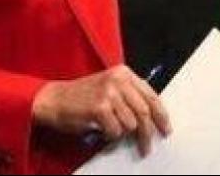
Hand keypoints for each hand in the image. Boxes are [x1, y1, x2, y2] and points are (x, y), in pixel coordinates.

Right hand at [32, 65, 170, 155]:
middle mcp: (118, 80)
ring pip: (131, 124)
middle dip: (147, 133)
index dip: (161, 115)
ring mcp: (109, 93)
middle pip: (145, 112)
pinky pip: (116, 132)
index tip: (165, 129)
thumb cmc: (81, 97)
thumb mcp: (109, 88)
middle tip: (146, 147)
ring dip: (121, 133)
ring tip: (108, 129)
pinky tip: (100, 129)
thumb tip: (152, 118)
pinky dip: (109, 136)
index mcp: (123, 73)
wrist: (54, 100)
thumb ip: (129, 96)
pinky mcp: (100, 108)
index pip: (151, 95)